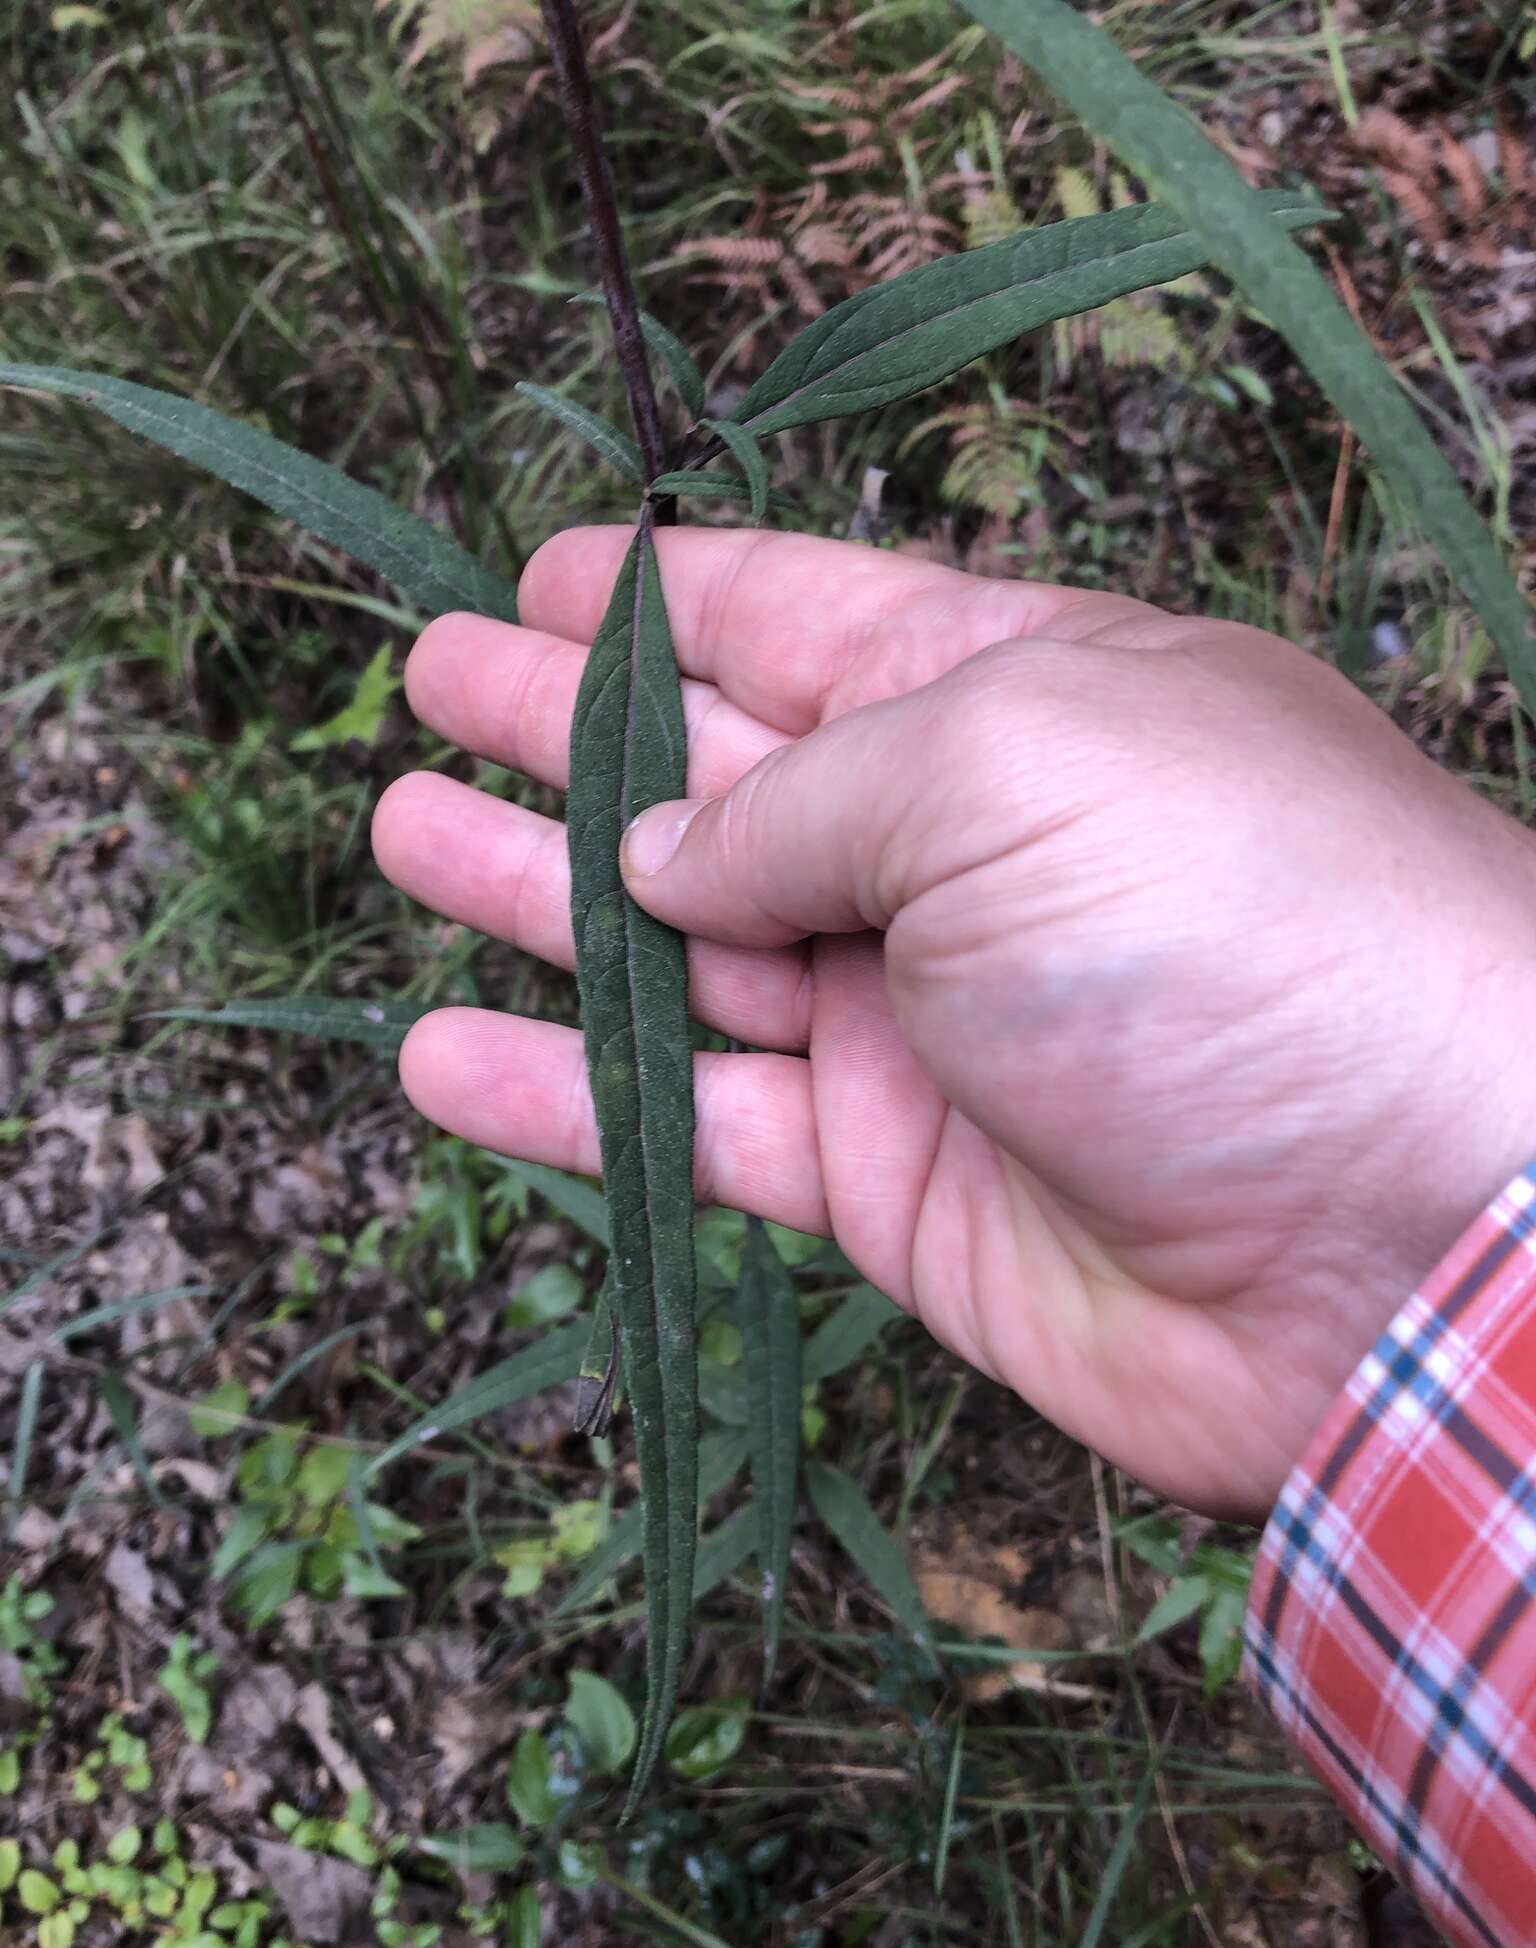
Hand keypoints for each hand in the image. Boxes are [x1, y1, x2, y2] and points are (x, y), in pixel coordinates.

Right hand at [373, 528, 1535, 1517]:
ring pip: (684, 951)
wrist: (1396, 1235)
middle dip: (574, 733)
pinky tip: (439, 1057)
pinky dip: (566, 1095)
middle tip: (434, 687)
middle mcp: (965, 855)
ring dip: (536, 897)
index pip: (811, 621)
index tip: (542, 579)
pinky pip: (695, 1124)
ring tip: (404, 832)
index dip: (673, 600)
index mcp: (1014, 699)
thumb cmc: (1235, 927)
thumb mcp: (1016, 758)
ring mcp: (922, 1025)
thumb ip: (810, 794)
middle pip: (724, 779)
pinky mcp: (891, 1184)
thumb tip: (665, 858)